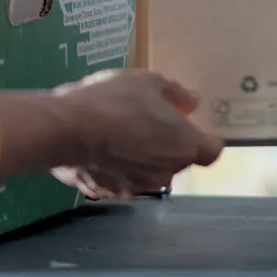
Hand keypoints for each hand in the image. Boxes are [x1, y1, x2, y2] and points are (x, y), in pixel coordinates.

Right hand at [0, 70, 222, 197]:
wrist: (65, 130)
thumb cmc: (114, 101)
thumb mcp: (149, 82)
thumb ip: (177, 94)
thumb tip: (193, 102)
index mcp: (183, 145)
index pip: (212, 152)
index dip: (206, 139)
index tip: (193, 126)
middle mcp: (166, 173)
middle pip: (179, 161)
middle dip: (170, 145)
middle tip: (149, 122)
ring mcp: (137, 187)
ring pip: (151, 172)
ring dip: (144, 158)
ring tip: (121, 134)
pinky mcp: (109, 194)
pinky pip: (123, 179)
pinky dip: (118, 168)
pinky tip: (101, 149)